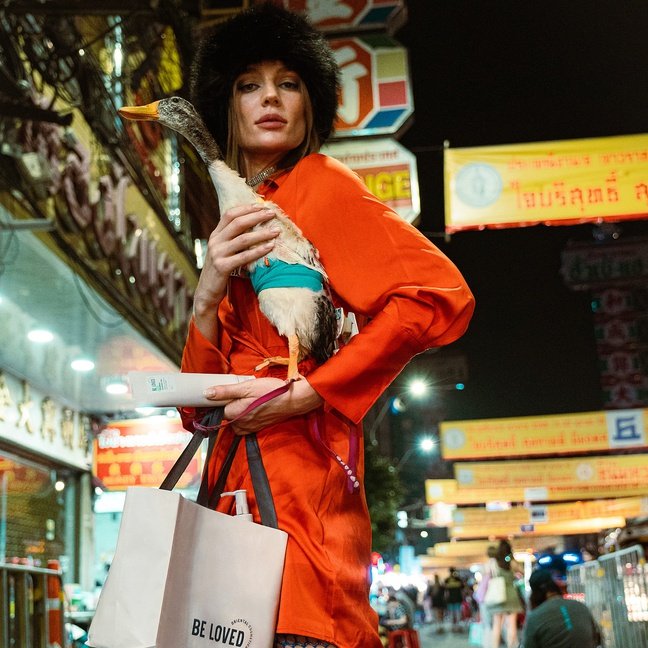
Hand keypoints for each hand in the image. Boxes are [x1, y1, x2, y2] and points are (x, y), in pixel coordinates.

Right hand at [194, 203, 279, 306]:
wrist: (206, 292)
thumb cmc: (220, 271)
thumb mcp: (224, 251)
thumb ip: (234, 240)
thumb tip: (254, 228)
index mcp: (215, 235)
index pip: (229, 215)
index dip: (246, 208)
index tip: (261, 205)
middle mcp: (215, 241)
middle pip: (237, 223)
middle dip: (256, 216)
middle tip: (272, 213)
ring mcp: (217, 254)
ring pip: (243, 239)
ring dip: (262, 234)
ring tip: (276, 231)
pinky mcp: (222, 267)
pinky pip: (243, 257)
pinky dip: (258, 251)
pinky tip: (270, 247)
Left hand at [203, 376, 323, 433]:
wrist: (293, 400)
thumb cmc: (270, 391)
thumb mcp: (246, 387)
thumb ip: (226, 391)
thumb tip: (206, 393)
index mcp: (234, 414)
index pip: (216, 410)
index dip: (217, 401)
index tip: (221, 393)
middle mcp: (240, 424)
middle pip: (226, 417)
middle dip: (228, 406)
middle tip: (238, 393)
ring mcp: (249, 428)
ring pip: (235, 422)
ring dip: (237, 413)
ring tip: (246, 400)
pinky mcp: (258, 428)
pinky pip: (244, 425)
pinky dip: (245, 418)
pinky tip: (252, 407)